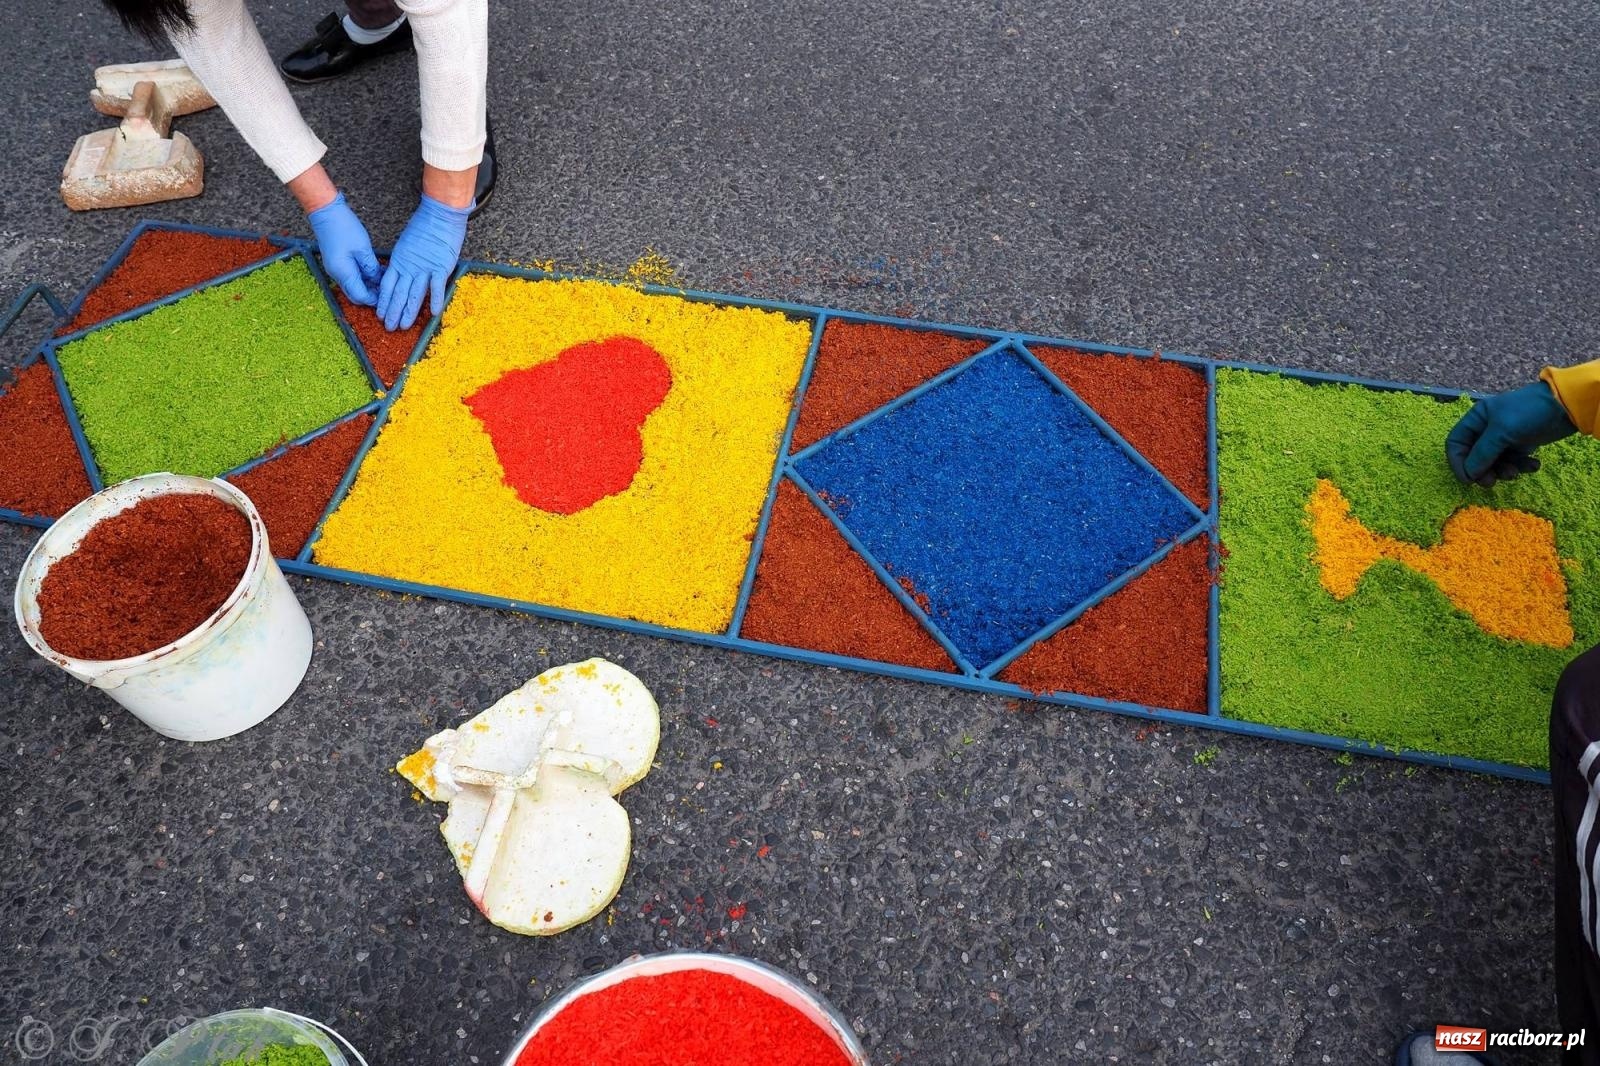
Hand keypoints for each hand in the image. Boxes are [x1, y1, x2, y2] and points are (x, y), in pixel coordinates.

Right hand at [306, 191, 380, 305]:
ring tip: (383, 277)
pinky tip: (374, 269)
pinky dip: (362, 276)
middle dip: (371, 294)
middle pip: (355, 294)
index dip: (374, 299)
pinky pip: (350, 275)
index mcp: (343, 273)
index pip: (360, 296)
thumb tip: (377, 280)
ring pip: (354, 285)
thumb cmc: (343, 227)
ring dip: (368, 284)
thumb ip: (371, 267)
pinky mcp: (337, 262)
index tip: (387, 295)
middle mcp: (337, 274)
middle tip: (386, 288)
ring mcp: (336, 268)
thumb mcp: (363, 249)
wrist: (325, 212)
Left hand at [377, 194, 469, 330]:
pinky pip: (437, 287)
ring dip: (408, 312)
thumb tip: (402, 273)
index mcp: (399, 261)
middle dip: (392, 312)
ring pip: (414, 294)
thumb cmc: (424, 226)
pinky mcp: (441, 267)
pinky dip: (435, 300)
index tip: (380, 314)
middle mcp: (409, 268)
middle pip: (398, 294)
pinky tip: (433, 314)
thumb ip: (404, 260)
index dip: (383, 301)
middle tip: (389, 327)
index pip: (387, 285)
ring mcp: (425, 269)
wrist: (439, 215)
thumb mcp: (406, 244)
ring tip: (403, 326)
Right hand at [1445, 381, 1574, 485]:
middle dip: (1483, 471)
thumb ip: (1482, 454)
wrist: (1566, 406)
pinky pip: (1514, 461)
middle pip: (1474, 457)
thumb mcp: (1501, 431)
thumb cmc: (1528, 412)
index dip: (1458, 463)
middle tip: (1492, 482)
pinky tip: (1534, 465)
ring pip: (1494, 462)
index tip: (1468, 480)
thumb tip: (1469, 474)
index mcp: (1477, 419)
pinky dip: (1522, 466)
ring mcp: (1505, 438)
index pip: (1455, 444)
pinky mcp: (1521, 444)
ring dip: (1503, 471)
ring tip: (1516, 472)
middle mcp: (1487, 429)